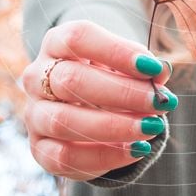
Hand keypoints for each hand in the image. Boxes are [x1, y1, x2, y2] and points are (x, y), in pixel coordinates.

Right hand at [21, 20, 175, 180]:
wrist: (85, 106)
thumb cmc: (108, 75)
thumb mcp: (124, 64)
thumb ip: (142, 67)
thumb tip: (161, 72)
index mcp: (56, 42)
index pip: (79, 38)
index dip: (117, 51)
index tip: (153, 67)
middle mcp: (36, 76)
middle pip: (71, 79)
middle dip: (122, 93)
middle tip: (158, 102)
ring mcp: (33, 114)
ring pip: (64, 121)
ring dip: (114, 126)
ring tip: (151, 126)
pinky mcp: (39, 149)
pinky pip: (64, 157)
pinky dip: (105, 155)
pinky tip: (136, 149)